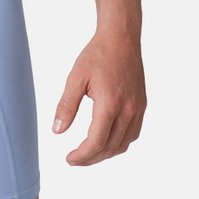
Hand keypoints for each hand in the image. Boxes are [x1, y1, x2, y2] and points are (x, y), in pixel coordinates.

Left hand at [52, 29, 145, 165]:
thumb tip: (57, 131)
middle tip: (75, 159)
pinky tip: (106, 139)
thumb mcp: (76, 78)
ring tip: (88, 152)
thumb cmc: (97, 55)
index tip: (69, 159)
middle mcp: (128, 110)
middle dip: (91, 158)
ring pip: (123, 144)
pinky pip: (132, 134)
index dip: (82, 156)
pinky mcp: (141, 105)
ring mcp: (137, 109)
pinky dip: (118, 143)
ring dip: (105, 153)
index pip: (96, 142)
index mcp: (110, 104)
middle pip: (110, 148)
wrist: (121, 39)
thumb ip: (66, 106)